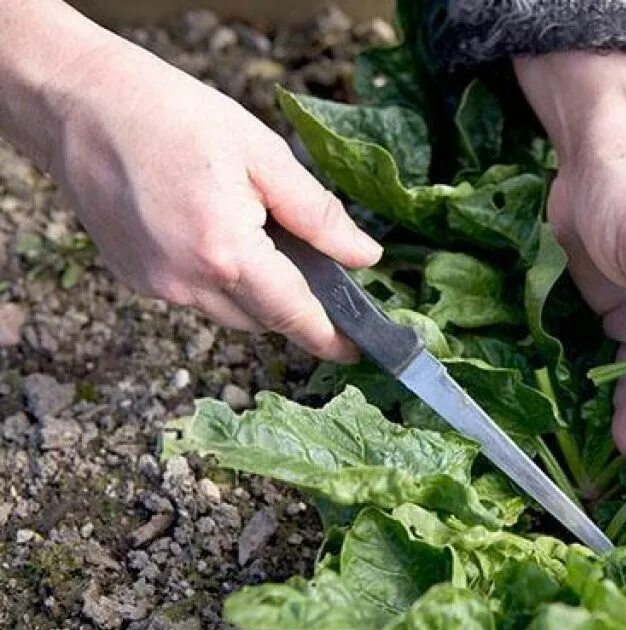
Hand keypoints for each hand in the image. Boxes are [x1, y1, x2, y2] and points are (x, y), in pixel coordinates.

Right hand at [4, 3, 379, 361]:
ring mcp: (157, 285)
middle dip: (295, 304)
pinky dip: (219, 279)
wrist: (80, 104)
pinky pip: (195, 296)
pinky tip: (214, 231)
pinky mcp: (136, 279)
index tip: (357, 349)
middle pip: (264, 319)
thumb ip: (318, 214)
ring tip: (259, 234)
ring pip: (229, 312)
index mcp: (227, 252)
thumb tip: (364, 255)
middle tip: (317, 266)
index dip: (329, 338)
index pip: (293, 314)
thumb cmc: (172, 116)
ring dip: (256, 292)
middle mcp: (188, 283)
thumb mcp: (263, 155)